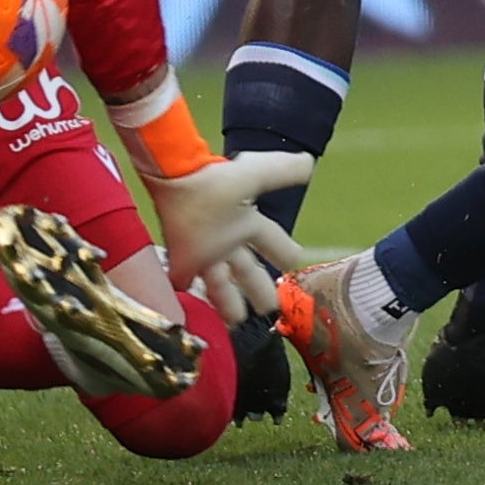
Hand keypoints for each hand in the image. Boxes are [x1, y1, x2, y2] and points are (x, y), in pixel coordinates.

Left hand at [138, 151, 311, 324]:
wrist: (175, 177)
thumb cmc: (215, 179)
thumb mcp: (255, 175)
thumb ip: (282, 171)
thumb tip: (309, 162)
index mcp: (248, 224)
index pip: (274, 242)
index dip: (286, 253)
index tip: (294, 263)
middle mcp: (228, 242)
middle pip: (249, 272)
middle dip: (260, 291)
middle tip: (270, 309)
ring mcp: (205, 252)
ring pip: (221, 284)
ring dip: (228, 303)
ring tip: (236, 322)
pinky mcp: (182, 258)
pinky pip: (186, 282)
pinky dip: (187, 294)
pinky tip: (190, 307)